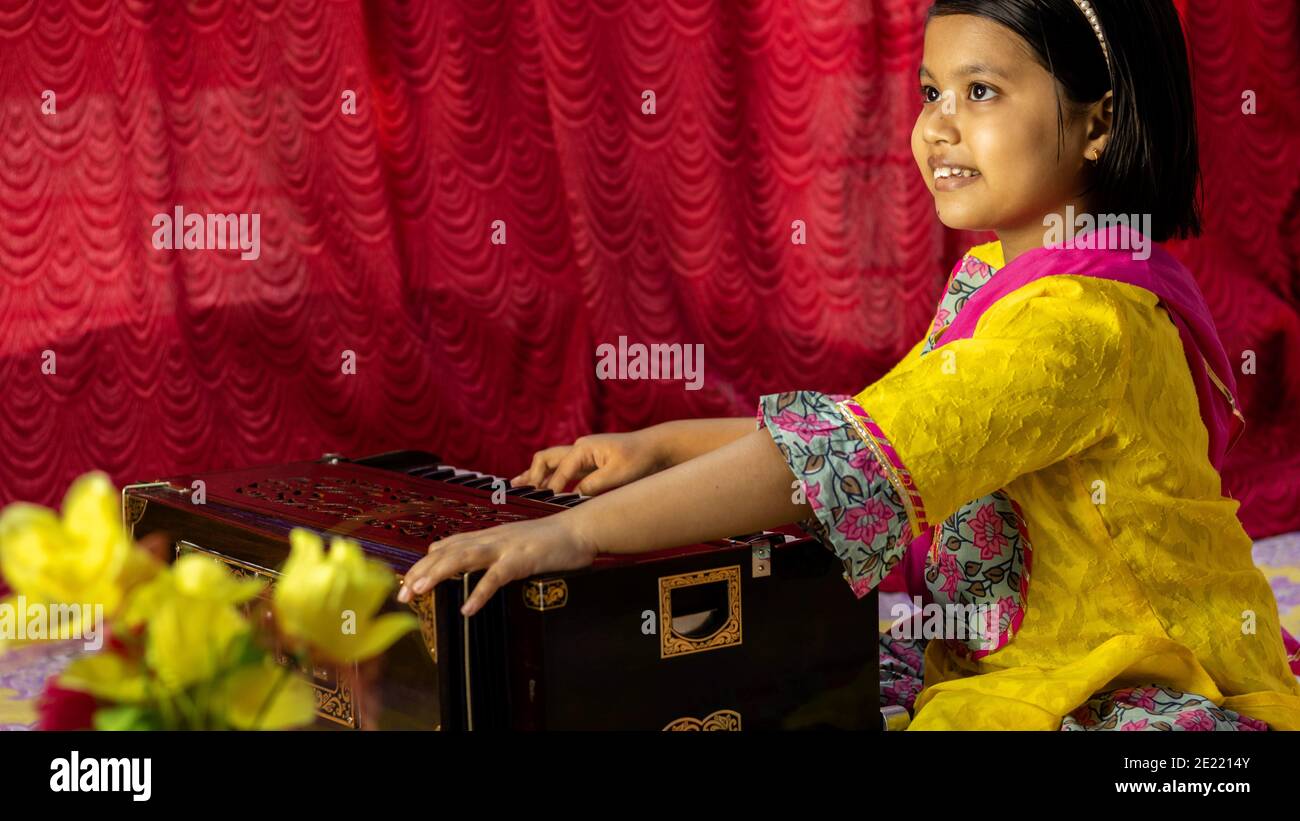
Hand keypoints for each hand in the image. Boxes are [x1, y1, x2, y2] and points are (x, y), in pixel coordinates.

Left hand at [397, 514, 596, 615]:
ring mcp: (505, 547)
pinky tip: (467, 608)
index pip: (446, 547)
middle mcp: (490, 538)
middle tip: (402, 594)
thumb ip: (486, 549)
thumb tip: (458, 556)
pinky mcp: (522, 559)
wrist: (578, 530)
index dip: (424, 564)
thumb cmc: (548, 541)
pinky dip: (480, 592)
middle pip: (447, 552)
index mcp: (487, 537)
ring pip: (464, 558)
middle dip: (422, 572)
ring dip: (438, 573)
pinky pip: (496, 577)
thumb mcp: (511, 542)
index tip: (405, 582)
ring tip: (419, 590)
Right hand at [509, 430, 667, 494]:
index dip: (551, 489)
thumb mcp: (618, 475)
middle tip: (517, 490)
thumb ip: (594, 485)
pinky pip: (564, 470)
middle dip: (531, 475)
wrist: (658, 449)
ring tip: (518, 486)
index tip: (543, 504)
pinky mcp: (589, 463)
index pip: (560, 471)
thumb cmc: (640, 459)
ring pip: (551, 463)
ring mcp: (583, 454)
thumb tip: (574, 496)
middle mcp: (579, 448)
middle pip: (546, 459)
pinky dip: (551, 478)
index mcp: (584, 448)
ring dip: (536, 474)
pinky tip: (545, 489)